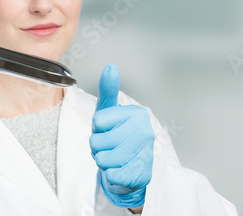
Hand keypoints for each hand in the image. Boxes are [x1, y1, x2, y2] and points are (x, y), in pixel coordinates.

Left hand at [89, 64, 154, 208]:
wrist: (131, 167)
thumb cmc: (117, 136)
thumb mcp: (109, 111)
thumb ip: (108, 89)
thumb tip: (110, 67)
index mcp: (137, 114)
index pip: (97, 121)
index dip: (97, 128)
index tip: (107, 130)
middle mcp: (145, 132)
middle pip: (97, 141)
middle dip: (97, 148)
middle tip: (109, 147)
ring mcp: (145, 154)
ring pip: (103, 159)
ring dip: (102, 162)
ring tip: (113, 158)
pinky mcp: (142, 175)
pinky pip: (112, 176)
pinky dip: (110, 176)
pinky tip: (120, 170)